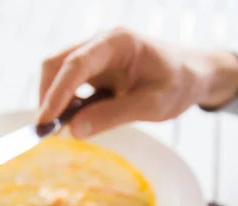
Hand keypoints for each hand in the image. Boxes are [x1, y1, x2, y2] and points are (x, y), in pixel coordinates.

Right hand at [38, 27, 237, 137]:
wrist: (191, 74)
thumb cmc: (178, 85)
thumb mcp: (152, 105)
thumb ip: (113, 115)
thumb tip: (74, 130)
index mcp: (118, 42)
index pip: (76, 64)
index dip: (57, 93)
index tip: (45, 121)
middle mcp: (101, 43)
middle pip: (57, 63)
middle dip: (48, 96)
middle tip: (47, 131)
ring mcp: (95, 54)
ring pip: (58, 72)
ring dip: (54, 100)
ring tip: (60, 128)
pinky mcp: (93, 68)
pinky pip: (69, 82)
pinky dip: (65, 102)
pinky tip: (74, 120)